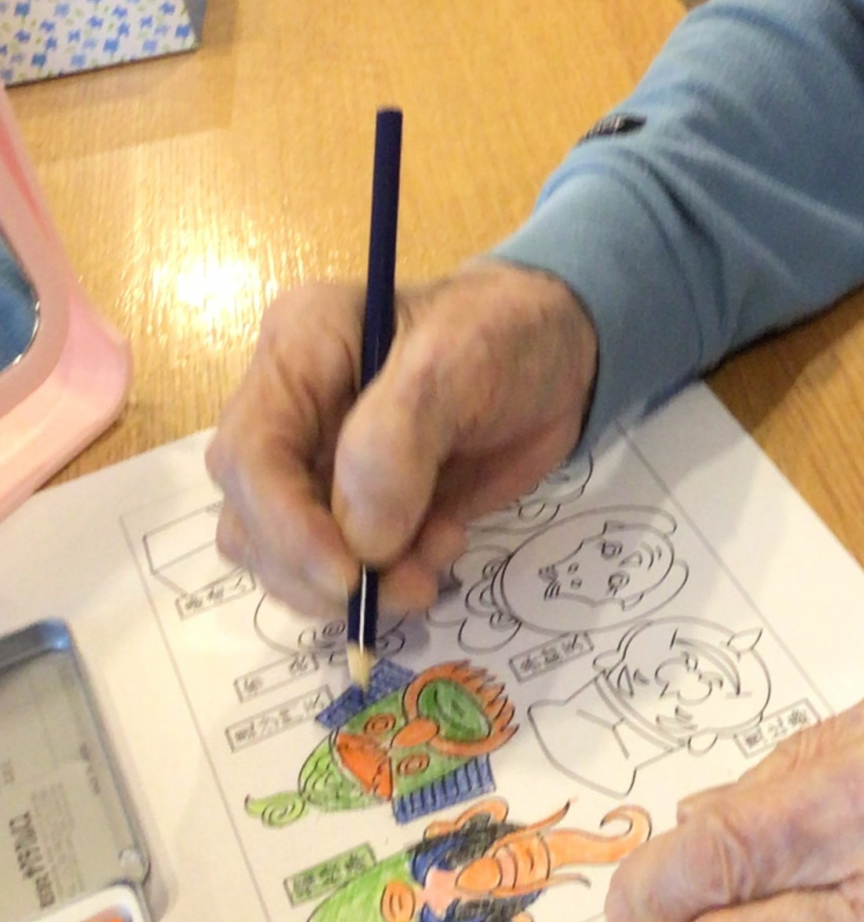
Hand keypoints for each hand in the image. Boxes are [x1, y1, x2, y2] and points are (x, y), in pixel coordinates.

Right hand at [205, 261, 598, 619]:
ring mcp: (314, 465)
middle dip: (320, 571)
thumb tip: (361, 540)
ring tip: (434, 563)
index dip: (285, 525)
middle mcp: (288, 411)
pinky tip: (440, 549)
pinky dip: (381, 584)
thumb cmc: (505, 333)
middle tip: (407, 587)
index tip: (348, 576)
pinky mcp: (351, 509)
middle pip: (252, 518)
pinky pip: (335, 570)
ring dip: (353, 587)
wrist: (556, 354)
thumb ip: (399, 440)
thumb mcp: (460, 359)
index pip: (249, 454)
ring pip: (284, 558)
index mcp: (295, 350)